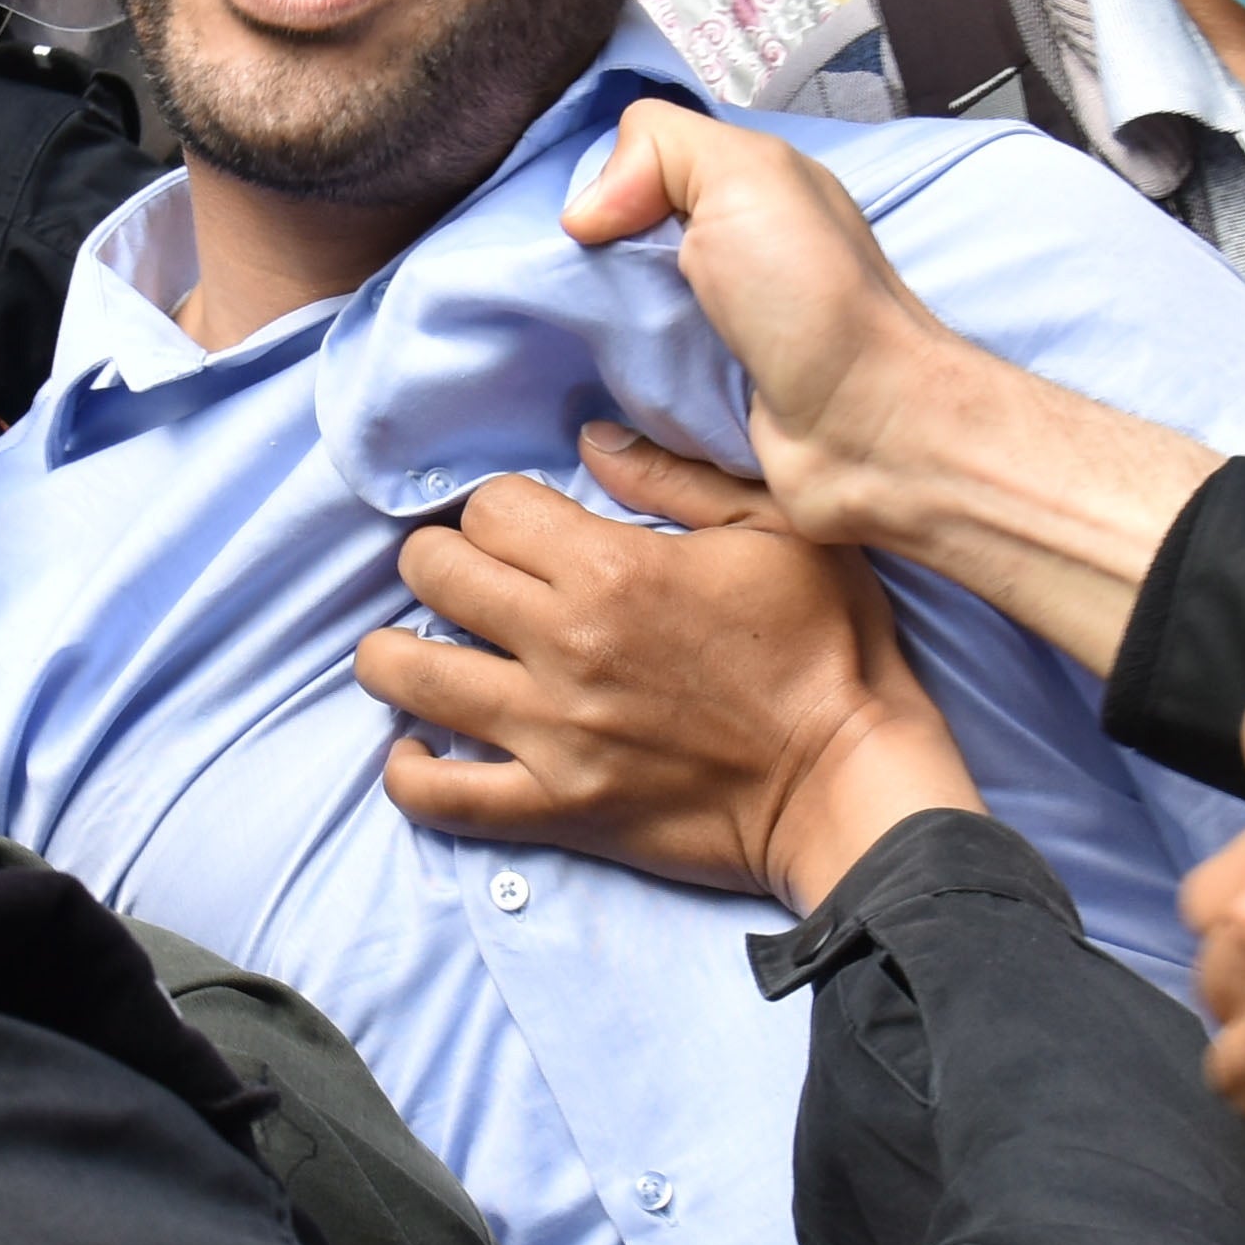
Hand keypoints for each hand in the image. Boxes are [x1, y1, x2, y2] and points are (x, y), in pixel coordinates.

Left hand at [369, 426, 982, 909]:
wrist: (849, 781)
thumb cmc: (829, 646)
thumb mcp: (778, 529)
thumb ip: (676, 476)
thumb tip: (591, 436)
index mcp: (614, 568)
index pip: (490, 510)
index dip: (498, 511)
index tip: (520, 530)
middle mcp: (566, 646)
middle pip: (434, 575)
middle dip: (438, 564)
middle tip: (461, 581)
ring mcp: (552, 733)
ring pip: (409, 676)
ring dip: (395, 656)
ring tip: (412, 652)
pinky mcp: (557, 807)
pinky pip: (441, 795)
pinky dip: (412, 771)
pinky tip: (417, 746)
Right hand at [561, 104, 1213, 670]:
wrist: (869, 433)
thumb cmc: (812, 298)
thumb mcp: (746, 174)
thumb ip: (659, 147)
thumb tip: (583, 213)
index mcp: (745, 205)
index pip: (641, 185)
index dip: (601, 197)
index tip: (573, 230)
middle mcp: (730, 273)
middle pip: (618, 265)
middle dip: (578, 280)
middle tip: (549, 297)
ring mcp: (715, 352)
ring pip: (618, 342)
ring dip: (585, 354)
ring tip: (550, 358)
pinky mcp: (704, 422)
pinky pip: (634, 419)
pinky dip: (607, 426)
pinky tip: (584, 424)